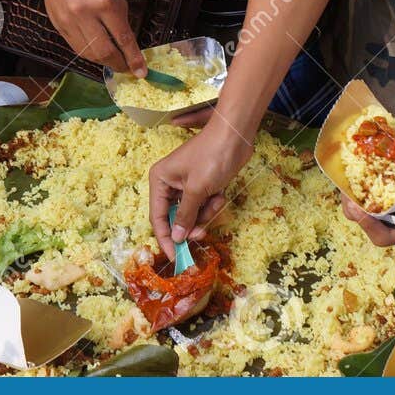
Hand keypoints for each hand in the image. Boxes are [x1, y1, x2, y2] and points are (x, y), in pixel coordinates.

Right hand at [42, 0, 143, 73]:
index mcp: (104, 2)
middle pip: (104, 52)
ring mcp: (69, 22)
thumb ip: (121, 18)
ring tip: (113, 61)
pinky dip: (90, 54)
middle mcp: (85, 14)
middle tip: (127, 69)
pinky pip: (77, 48)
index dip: (133, 57)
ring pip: (89, 54)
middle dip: (118, 64)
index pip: (122, 37)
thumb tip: (128, 44)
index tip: (141, 71)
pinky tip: (98, 53)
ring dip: (104, 62)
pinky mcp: (59, 27)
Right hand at [148, 116, 255, 261]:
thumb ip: (185, 216)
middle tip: (203, 234)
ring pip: (192, 214)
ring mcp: (187, 185)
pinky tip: (221, 193)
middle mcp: (169, 184)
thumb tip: (176, 238)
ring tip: (216, 200)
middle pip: (176, 218)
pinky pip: (203, 206)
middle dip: (191, 224)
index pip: (157, 217)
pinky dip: (213, 204)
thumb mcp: (197, 189)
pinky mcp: (202, 186)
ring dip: (206, 213)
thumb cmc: (212, 157)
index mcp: (160, 180)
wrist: (236, 136)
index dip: (165, 239)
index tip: (176, 258)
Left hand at [340, 153, 394, 247]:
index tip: (357, 208)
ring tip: (352, 163)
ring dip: (363, 181)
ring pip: (377, 193)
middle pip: (372, 214)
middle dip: (356, 201)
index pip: (384, 235)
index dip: (368, 225)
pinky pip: (390, 174)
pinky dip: (381, 163)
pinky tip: (373, 146)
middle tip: (345, 182)